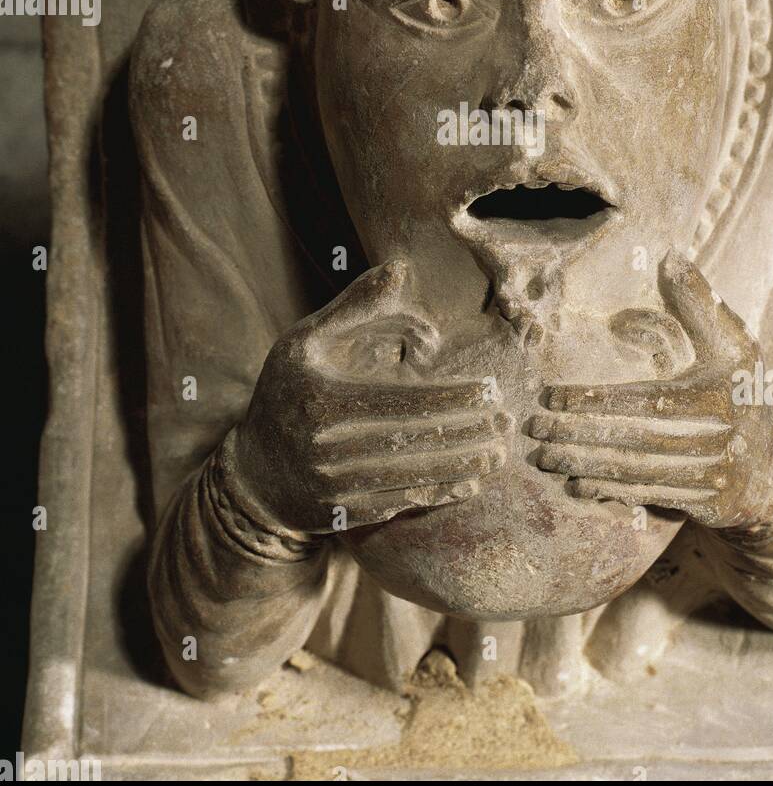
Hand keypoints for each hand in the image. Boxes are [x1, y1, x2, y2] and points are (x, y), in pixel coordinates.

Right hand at [230, 259, 510, 531]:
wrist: (252, 475)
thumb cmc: (289, 393)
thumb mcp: (307, 342)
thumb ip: (356, 306)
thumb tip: (400, 268)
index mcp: (321, 398)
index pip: (400, 399)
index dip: (450, 396)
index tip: (490, 390)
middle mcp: (324, 446)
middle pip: (412, 441)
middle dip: (467, 432)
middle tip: (507, 422)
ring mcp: (332, 487)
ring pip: (411, 478)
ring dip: (462, 466)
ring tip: (499, 453)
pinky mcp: (341, 517)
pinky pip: (399, 506)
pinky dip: (438, 495)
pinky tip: (470, 483)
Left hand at [531, 250, 772, 528]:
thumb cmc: (742, 394)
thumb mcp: (734, 345)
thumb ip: (701, 304)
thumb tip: (668, 256)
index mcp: (721, 392)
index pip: (647, 399)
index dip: (596, 400)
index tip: (551, 397)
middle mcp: (720, 437)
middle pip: (636, 437)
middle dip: (580, 435)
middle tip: (536, 429)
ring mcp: (712, 475)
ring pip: (636, 471)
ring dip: (584, 464)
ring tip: (543, 456)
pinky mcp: (704, 504)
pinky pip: (647, 496)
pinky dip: (608, 491)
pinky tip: (574, 484)